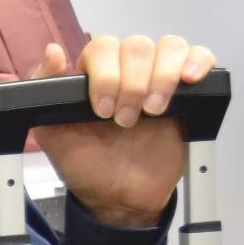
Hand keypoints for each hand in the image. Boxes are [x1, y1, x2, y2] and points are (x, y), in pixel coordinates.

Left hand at [27, 34, 216, 226]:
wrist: (120, 198)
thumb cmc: (87, 165)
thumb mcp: (53, 134)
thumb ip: (43, 93)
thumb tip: (53, 52)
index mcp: (94, 74)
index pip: (103, 48)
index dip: (106, 75)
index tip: (103, 111)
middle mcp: (127, 69)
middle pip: (137, 46)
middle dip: (132, 84)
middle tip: (125, 121)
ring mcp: (158, 78)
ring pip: (169, 47)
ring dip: (162, 77)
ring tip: (154, 112)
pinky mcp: (187, 91)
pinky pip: (199, 57)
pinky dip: (198, 61)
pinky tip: (190, 80)